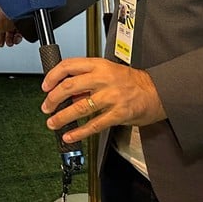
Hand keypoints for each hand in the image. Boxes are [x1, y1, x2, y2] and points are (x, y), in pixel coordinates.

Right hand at [0, 4, 21, 45]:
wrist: (24, 11)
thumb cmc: (10, 12)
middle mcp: (6, 13)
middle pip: (1, 27)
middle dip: (1, 36)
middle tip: (2, 40)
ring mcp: (16, 17)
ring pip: (11, 32)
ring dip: (10, 39)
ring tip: (10, 40)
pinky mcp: (25, 22)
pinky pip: (20, 33)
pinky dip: (18, 38)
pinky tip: (17, 38)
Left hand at [40, 57, 166, 143]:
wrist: (157, 92)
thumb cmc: (133, 82)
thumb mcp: (109, 71)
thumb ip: (88, 79)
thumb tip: (67, 92)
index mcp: (99, 65)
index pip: (69, 66)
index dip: (52, 76)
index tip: (45, 86)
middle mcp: (104, 78)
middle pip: (69, 86)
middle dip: (53, 99)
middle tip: (46, 107)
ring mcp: (111, 96)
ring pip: (79, 107)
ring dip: (62, 117)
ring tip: (53, 123)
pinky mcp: (119, 113)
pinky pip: (94, 124)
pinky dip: (79, 132)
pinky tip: (70, 136)